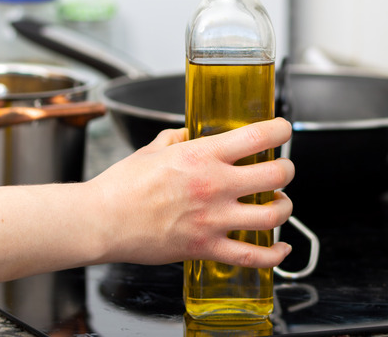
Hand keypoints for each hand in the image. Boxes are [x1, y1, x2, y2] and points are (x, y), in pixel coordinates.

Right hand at [88, 117, 294, 267]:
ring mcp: (214, 219)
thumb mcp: (151, 150)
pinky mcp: (206, 248)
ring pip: (272, 215)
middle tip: (281, 170)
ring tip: (278, 203)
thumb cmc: (121, 186)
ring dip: (283, 207)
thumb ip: (175, 139)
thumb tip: (187, 134)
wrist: (102, 221)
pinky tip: (280, 249)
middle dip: (286, 170)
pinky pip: (252, 256)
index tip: (283, 130)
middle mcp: (215, 185)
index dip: (280, 130)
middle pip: (276, 175)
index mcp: (202, 155)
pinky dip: (274, 255)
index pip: (257, 136)